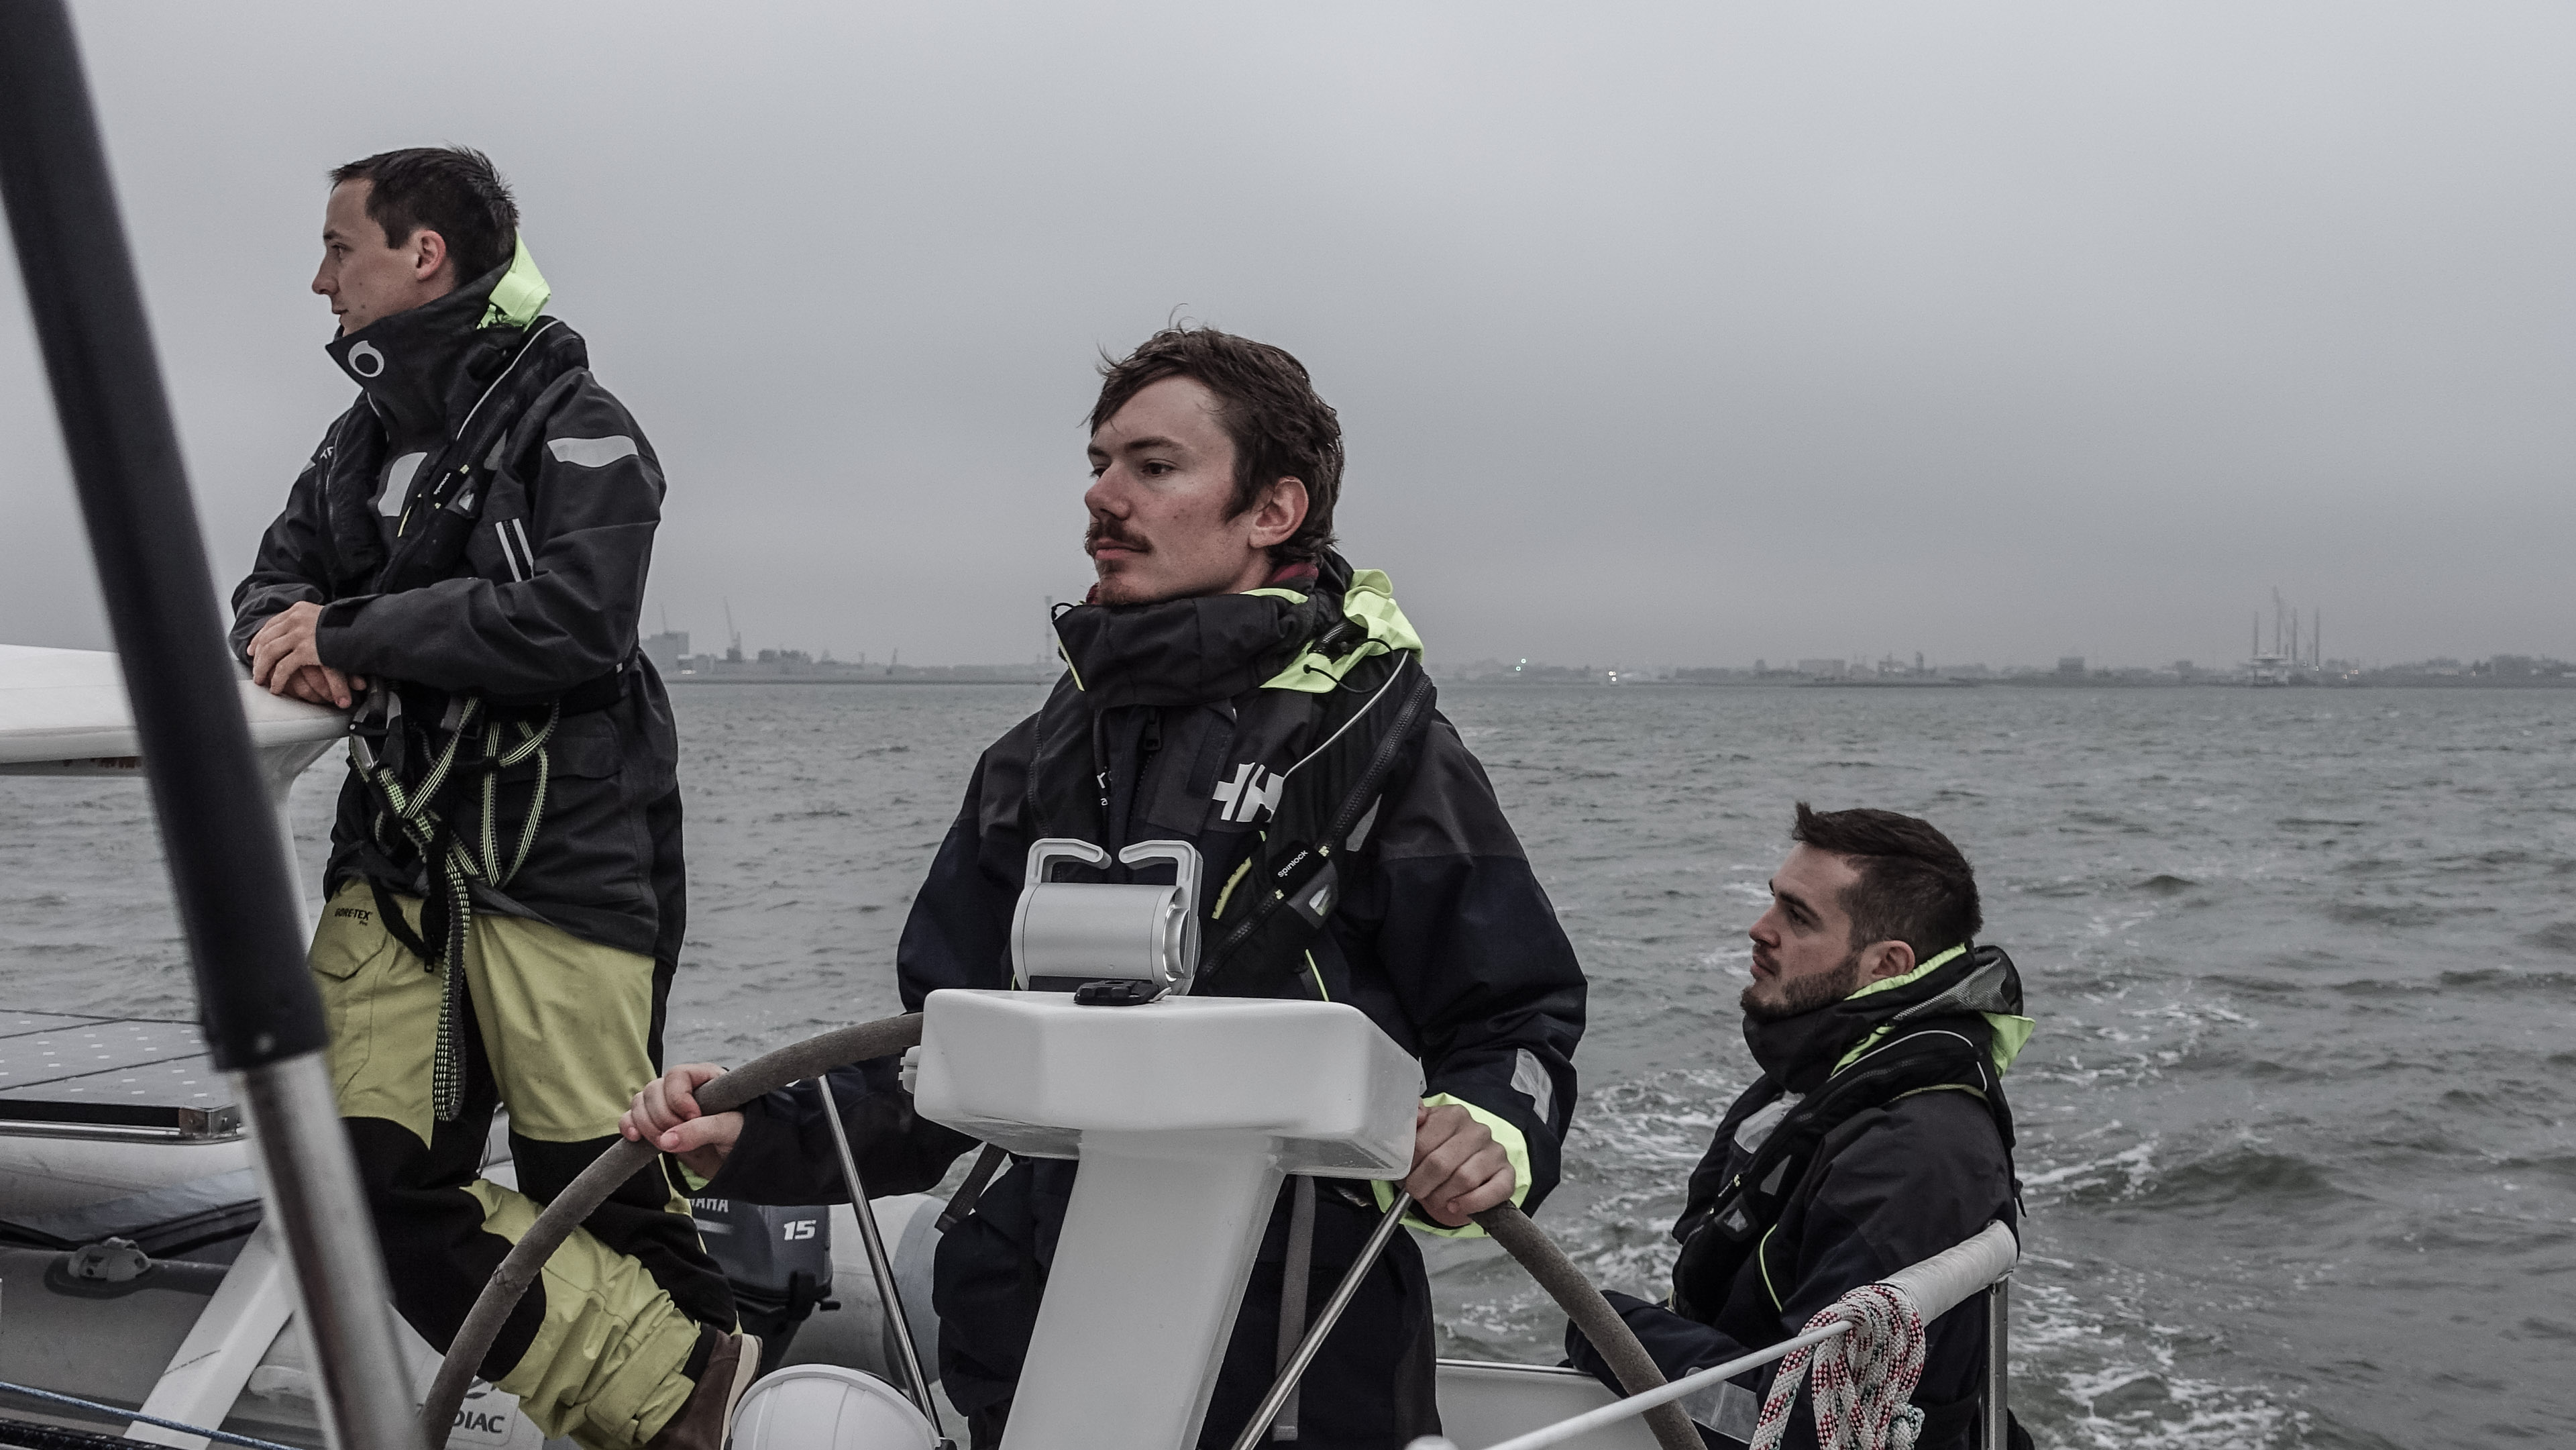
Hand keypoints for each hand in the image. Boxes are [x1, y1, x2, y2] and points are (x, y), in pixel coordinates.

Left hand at [248, 602, 364, 707]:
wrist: (365, 629)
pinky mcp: (305, 650)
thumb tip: (305, 632)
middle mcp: (296, 619)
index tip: (254, 649)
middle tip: (255, 669)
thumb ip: (312, 622)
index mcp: (299, 610)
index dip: (260, 638)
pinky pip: (284, 667)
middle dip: (258, 656)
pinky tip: (277, 687)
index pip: (272, 624)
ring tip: (261, 680)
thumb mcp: (326, 617)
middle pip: (267, 638)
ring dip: (262, 668)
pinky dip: (277, 679)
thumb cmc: (351, 627)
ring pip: (270, 652)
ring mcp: (299, 634)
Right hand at [620, 1062, 741, 1180]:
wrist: (736, 1159)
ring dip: (647, 1125)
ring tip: (666, 1144)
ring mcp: (666, 1106)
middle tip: (680, 1137)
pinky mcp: (656, 1124)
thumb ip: (702, 1131)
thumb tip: (667, 1140)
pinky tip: (635, 1138)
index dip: (679, 1097)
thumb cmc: (742, 1136)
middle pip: (654, 1090)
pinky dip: (629, 1126)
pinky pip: (631, 1118)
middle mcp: (683, 1088)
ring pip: (640, 1103)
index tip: (693, 1117)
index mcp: (705, 1078)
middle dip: (663, 1118)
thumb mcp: (731, 1129)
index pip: (677, 1075)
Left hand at [1402, 1103, 1514, 1227]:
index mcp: (1454, 1115)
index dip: (1409, 1165)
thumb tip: (1418, 1114)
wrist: (1455, 1179)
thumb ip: (1411, 1121)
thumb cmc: (1434, 1156)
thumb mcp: (1417, 1136)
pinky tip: (1456, 1206)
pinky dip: (1469, 1204)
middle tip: (1416, 1190)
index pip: (1422, 1143)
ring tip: (1435, 1198)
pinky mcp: (1507, 1175)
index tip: (1405, 1173)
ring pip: (1463, 1179)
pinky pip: (1491, 1193)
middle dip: (1422, 1184)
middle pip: (1440, 1163)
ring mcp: (1495, 1152)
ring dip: (1442, 1196)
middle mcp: (1478, 1130)